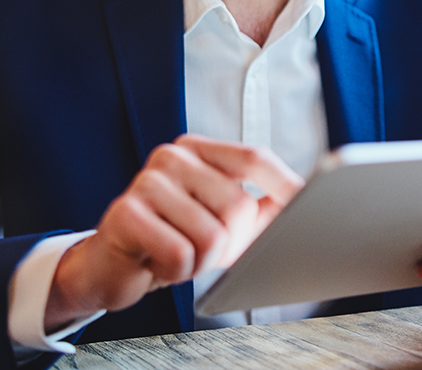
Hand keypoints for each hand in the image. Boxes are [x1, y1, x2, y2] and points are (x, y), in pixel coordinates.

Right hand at [44, 135, 303, 331]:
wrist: (110, 267)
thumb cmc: (172, 240)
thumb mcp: (220, 220)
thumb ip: (260, 208)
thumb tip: (306, 205)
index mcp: (198, 150)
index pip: (254, 158)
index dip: (286, 186)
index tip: (311, 206)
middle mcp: (171, 157)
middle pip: (238, 205)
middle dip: (232, 244)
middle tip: (205, 251)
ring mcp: (146, 182)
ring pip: (212, 235)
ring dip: (201, 262)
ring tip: (179, 254)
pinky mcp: (126, 215)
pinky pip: (180, 254)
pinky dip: (177, 272)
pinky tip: (158, 263)